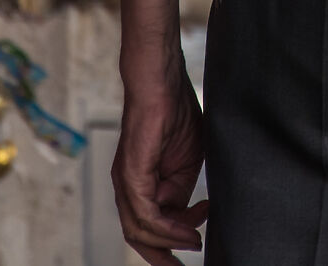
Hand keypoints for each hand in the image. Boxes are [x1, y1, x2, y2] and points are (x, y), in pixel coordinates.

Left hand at [115, 57, 207, 265]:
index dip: (175, 237)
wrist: (163, 80)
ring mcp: (126, 180)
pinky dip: (167, 227)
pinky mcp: (131, 172)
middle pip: (139, 236)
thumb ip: (182, 190)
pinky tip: (188, 228)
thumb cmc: (175, 112)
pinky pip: (144, 213)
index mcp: (140, 183)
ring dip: (170, 241)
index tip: (200, 235)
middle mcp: (128, 186)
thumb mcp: (187, 161)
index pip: (150, 225)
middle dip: (163, 256)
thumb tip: (185, 216)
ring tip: (195, 240)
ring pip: (140, 230)